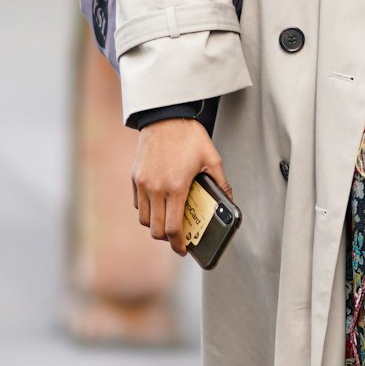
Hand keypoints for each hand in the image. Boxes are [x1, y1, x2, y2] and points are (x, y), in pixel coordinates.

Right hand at [132, 120, 233, 256]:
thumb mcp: (212, 158)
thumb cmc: (189, 136)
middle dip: (168, 239)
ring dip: (156, 225)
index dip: (178, 244)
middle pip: (156, 229)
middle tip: (178, 238)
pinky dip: (147, 210)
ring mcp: (143, 183)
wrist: (164, 116)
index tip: (184, 249)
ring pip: (145, 219)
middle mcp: (156, 189)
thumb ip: (221, 183)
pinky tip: (159, 204)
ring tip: (169, 221)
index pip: (173, 228)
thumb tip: (229, 201)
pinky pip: (138, 203)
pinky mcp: (135, 177)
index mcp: (176, 187)